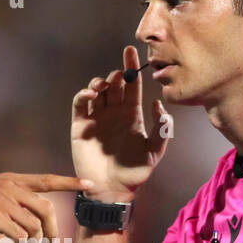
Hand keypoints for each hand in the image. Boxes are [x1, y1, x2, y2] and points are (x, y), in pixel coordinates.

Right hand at [0, 172, 87, 242]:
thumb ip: (11, 197)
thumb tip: (33, 216)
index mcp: (11, 178)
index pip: (47, 180)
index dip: (70, 183)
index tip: (90, 186)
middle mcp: (9, 186)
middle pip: (46, 209)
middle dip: (52, 230)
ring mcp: (1, 201)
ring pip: (34, 226)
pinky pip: (20, 236)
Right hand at [71, 45, 171, 201]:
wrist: (111, 190)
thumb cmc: (135, 173)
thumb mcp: (155, 151)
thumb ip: (161, 128)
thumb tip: (158, 103)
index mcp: (132, 115)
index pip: (132, 86)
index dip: (132, 68)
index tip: (131, 52)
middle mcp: (114, 113)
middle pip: (114, 85)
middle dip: (116, 75)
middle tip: (120, 75)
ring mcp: (97, 118)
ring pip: (97, 91)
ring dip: (100, 83)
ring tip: (105, 85)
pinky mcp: (81, 126)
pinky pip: (80, 104)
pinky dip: (84, 94)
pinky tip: (92, 94)